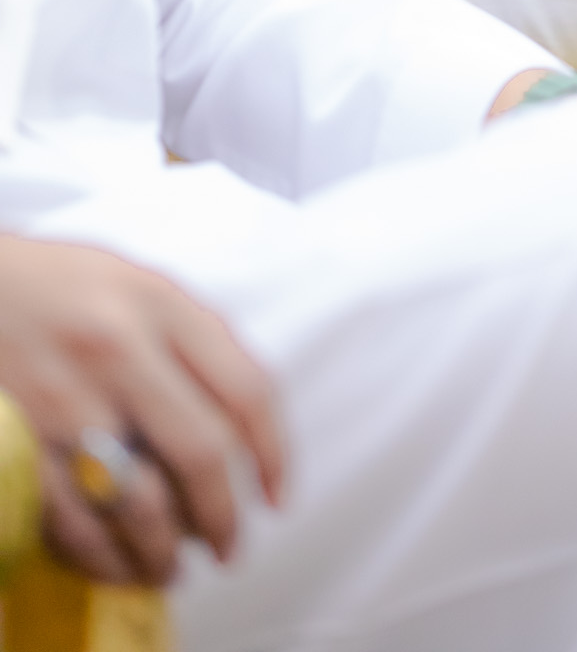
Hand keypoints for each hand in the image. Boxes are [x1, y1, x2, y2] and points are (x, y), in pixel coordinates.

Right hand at [0, 238, 282, 585]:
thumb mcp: (138, 281)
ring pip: (138, 502)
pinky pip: (72, 523)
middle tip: (228, 544)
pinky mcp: (19, 445)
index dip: (274, 453)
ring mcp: (65, 401)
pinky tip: (117, 563)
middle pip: (200, 453)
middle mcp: (117, 350)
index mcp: (159, 303)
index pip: (246, 387)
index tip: (277, 494)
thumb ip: (192, 335)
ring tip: (171, 567)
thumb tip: (244, 414)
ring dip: (164, 550)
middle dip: (223, 515)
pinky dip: (102, 557)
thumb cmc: (60, 283)